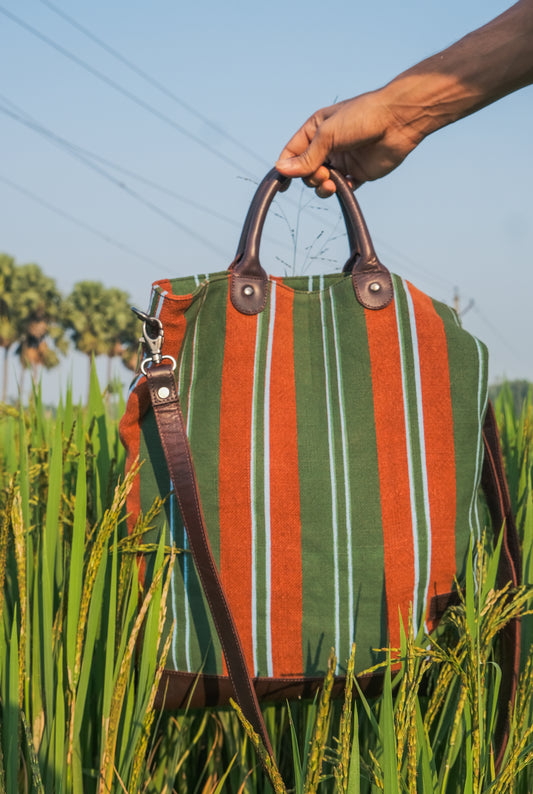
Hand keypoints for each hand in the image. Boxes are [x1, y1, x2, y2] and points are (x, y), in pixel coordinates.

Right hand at [275, 91, 421, 196]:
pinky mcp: (358, 172)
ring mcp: (343, 159)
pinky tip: (346, 185)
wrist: (398, 120)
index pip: (292, 152)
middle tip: (323, 173)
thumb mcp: (327, 135)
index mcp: (316, 129)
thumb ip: (306, 157)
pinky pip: (343, 188)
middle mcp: (327, 145)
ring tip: (331, 184)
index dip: (286, 167)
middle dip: (310, 177)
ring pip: (323, 182)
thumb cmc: (362, 117)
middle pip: (306, 171)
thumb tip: (281, 169)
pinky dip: (341, 190)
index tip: (284, 184)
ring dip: (323, 187)